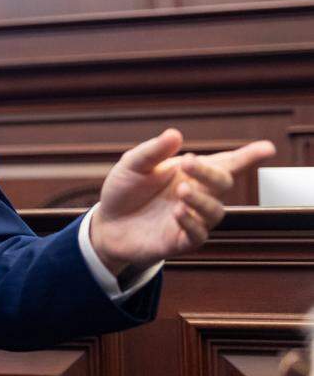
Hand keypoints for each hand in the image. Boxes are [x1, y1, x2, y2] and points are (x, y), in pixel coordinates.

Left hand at [91, 129, 275, 273]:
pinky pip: (197, 235)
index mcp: (191, 173)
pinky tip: (177, 212)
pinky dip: (191, 222)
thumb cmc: (125, 191)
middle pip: (223, 183)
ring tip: (181, 191)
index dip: (248, 156)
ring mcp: (192, 219)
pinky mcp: (181, 241)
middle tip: (187, 162)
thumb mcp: (133, 165)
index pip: (226, 163)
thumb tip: (175, 133)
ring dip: (201, 199)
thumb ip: (152, 151)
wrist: (106, 224)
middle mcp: (198, 195)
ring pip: (215, 212)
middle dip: (210, 172)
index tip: (267, 148)